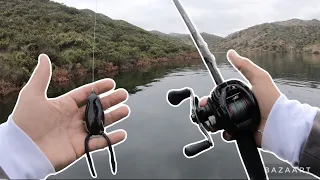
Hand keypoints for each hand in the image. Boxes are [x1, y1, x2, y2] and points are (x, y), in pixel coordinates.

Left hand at [12, 54, 129, 171]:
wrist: (22, 151)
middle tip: (124, 94)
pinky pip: (99, 143)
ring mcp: (77, 133)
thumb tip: (44, 56)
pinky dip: (111, 139)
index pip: (85, 94)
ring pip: (101, 123)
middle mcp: (73, 118)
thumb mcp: (32, 95)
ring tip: (126, 110)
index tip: (112, 83)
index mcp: (64, 105)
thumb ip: (41, 76)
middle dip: (111, 100)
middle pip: (97, 107)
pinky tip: (123, 133)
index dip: (99, 88)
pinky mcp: (80, 147)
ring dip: (114, 117)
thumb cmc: (25, 122)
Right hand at [200, 49, 279, 146]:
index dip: (212, 97)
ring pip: (221, 121)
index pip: (222, 95)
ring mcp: (240, 121)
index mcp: (242, 96)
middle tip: (205, 111)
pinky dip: (226, 133)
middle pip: (218, 109)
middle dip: (210, 111)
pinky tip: (227, 131)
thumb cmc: (271, 100)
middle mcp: (240, 108)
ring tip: (214, 123)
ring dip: (215, 122)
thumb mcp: (258, 78)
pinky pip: (228, 133)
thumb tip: (231, 53)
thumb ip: (245, 66)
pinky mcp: (242, 133)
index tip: (206, 99)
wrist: (279, 123)